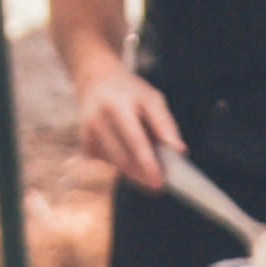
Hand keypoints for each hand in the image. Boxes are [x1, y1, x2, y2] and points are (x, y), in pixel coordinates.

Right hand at [75, 60, 183, 186]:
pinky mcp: (86, 144)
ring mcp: (88, 133)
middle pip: (123, 158)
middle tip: (159, 185)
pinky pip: (109, 163)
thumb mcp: (151, 99)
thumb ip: (165, 124)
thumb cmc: (130, 92)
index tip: (159, 182)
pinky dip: (123, 165)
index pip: (135, 140)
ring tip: (149, 171)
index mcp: (117, 105)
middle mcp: (98, 119)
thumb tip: (180, 151)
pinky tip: (131, 157)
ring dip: (135, 173)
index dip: (148, 163)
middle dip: (143, 175)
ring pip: (116, 164)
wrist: (95, 81)